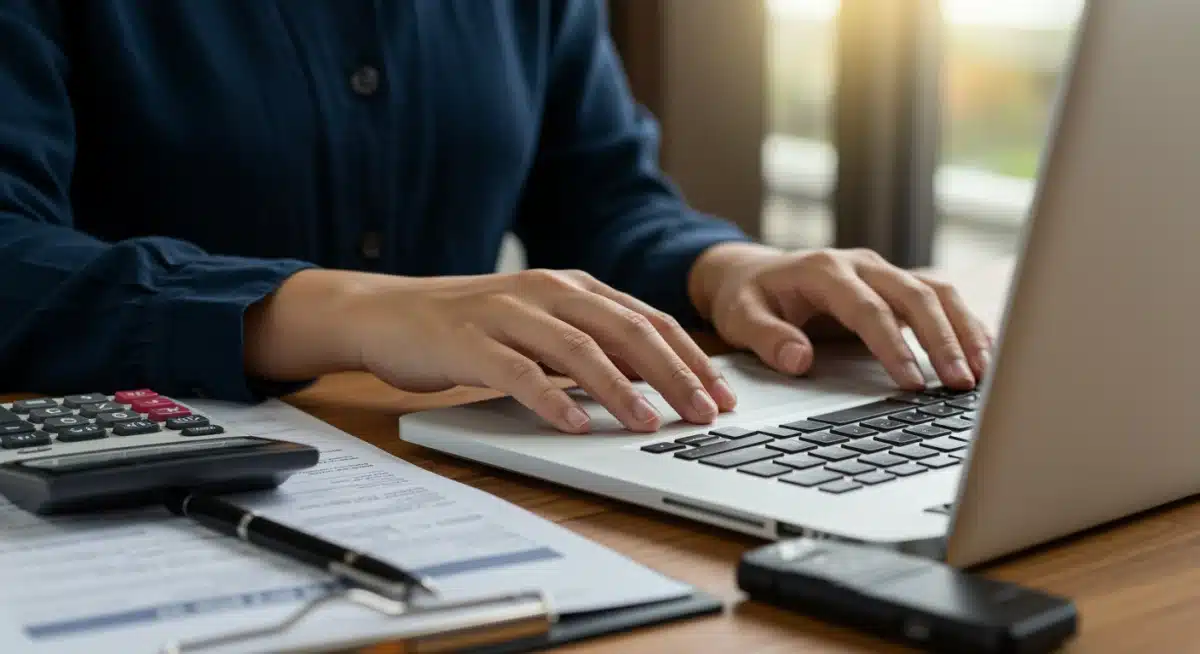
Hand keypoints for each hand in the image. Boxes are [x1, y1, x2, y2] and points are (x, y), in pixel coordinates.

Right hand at [244, 268, 736, 433]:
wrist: (389, 312)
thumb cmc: (474, 326)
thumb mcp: (543, 327)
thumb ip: (593, 345)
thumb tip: (657, 382)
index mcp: (573, 287)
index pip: (647, 321)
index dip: (690, 358)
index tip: (721, 396)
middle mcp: (547, 292)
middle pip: (626, 331)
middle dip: (673, 374)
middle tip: (704, 413)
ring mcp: (508, 314)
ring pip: (579, 350)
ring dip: (622, 390)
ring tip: (650, 424)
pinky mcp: (470, 341)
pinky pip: (519, 371)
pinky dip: (550, 398)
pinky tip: (573, 424)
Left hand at [688, 243, 992, 389]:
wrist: (751, 273)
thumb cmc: (747, 297)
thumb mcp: (740, 317)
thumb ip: (767, 338)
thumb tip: (798, 360)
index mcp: (824, 270)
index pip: (868, 309)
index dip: (893, 346)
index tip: (913, 383)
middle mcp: (861, 264)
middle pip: (915, 295)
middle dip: (942, 340)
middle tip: (961, 383)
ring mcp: (883, 272)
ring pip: (937, 292)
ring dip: (964, 330)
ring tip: (984, 372)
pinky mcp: (895, 285)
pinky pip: (939, 298)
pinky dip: (963, 324)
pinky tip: (983, 354)